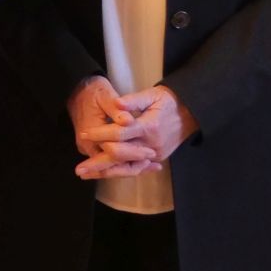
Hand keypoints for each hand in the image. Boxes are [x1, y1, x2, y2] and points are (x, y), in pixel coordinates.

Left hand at [73, 84, 197, 178]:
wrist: (191, 112)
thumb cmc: (168, 101)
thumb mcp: (152, 95)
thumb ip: (134, 100)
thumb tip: (117, 103)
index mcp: (149, 127)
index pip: (119, 133)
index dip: (100, 134)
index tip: (84, 134)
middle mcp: (151, 144)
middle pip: (120, 156)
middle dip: (98, 163)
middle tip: (79, 169)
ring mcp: (155, 154)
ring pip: (127, 167)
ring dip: (106, 172)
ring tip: (87, 175)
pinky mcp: (157, 158)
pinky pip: (136, 168)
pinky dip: (120, 172)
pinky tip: (104, 175)